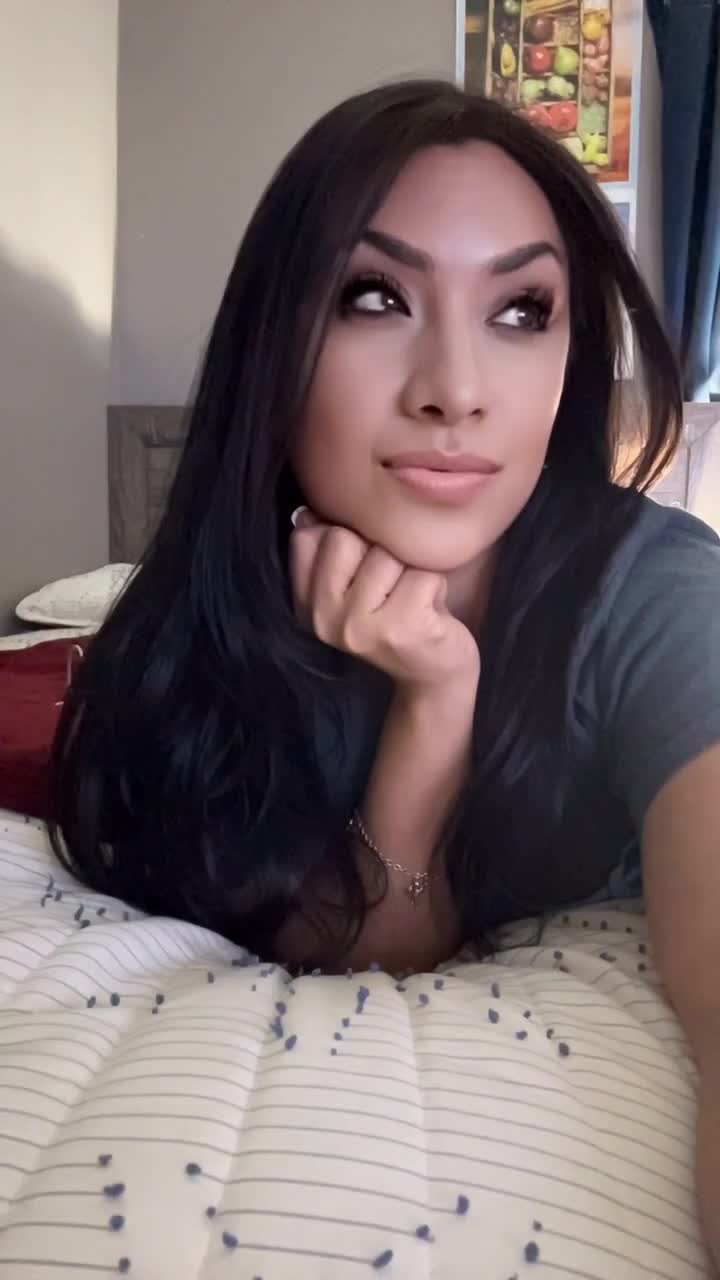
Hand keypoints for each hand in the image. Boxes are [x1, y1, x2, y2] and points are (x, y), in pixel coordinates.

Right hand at [289, 507, 479, 693]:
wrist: (433, 678)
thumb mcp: (353, 589)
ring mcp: (361, 627)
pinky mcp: (402, 628)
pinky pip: (423, 573)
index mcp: (307, 605)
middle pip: (344, 538)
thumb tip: (309, 513)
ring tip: (412, 598)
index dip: (344, 539)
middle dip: (379, 551)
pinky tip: (430, 611)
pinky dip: (435, 585)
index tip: (362, 569)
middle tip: (392, 587)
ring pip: (387, 553)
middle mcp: (325, 618)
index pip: (306, 538)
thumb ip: (329, 552)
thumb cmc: (397, 619)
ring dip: (410, 569)